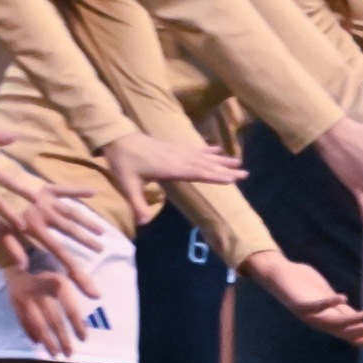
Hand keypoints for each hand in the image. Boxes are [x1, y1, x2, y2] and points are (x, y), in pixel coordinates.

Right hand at [5, 267, 90, 358]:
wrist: (17, 255)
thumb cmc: (46, 263)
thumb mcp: (65, 268)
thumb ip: (83, 280)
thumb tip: (98, 296)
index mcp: (55, 282)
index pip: (69, 308)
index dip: (78, 325)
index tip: (84, 338)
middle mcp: (39, 291)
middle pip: (53, 321)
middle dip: (62, 339)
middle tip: (70, 354)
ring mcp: (24, 298)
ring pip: (37, 325)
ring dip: (47, 341)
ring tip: (55, 353)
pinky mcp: (12, 302)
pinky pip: (22, 322)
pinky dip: (30, 334)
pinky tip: (38, 343)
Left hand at [12, 177, 106, 295]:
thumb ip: (13, 248)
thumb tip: (24, 267)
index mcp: (34, 227)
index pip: (57, 249)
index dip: (71, 263)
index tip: (82, 272)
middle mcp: (45, 213)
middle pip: (70, 230)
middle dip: (86, 241)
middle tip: (101, 249)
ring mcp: (47, 199)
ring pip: (72, 212)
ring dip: (88, 221)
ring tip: (102, 231)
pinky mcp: (46, 186)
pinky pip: (66, 189)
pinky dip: (79, 190)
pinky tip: (95, 193)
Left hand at [99, 132, 245, 225]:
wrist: (117, 138)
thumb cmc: (123, 162)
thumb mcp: (127, 185)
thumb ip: (137, 204)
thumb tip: (143, 223)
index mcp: (170, 168)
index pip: (197, 173)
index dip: (214, 177)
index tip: (232, 180)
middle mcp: (178, 158)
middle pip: (206, 165)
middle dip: (225, 169)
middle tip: (245, 173)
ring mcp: (177, 151)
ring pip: (203, 156)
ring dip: (221, 159)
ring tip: (238, 161)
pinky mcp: (173, 147)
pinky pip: (195, 149)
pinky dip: (207, 149)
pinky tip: (217, 149)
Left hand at [239, 252, 362, 347]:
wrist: (278, 275)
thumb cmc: (305, 286)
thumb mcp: (328, 298)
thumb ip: (342, 310)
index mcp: (329, 322)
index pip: (353, 335)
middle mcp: (320, 323)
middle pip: (346, 332)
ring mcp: (310, 315)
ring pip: (335, 323)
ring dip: (354, 320)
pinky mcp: (299, 304)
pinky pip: (316, 307)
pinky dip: (329, 304)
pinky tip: (343, 297)